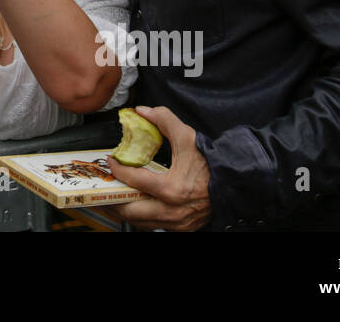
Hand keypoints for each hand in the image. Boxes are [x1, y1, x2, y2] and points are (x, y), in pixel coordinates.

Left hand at [105, 105, 210, 230]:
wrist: (235, 184)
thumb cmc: (212, 164)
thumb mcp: (188, 137)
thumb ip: (164, 120)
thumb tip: (143, 111)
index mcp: (172, 189)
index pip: (134, 180)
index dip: (118, 170)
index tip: (112, 162)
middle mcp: (172, 210)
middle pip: (130, 210)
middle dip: (113, 198)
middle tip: (104, 186)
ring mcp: (177, 223)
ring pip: (140, 222)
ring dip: (125, 209)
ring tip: (115, 195)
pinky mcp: (182, 229)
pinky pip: (153, 226)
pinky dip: (142, 217)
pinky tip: (137, 204)